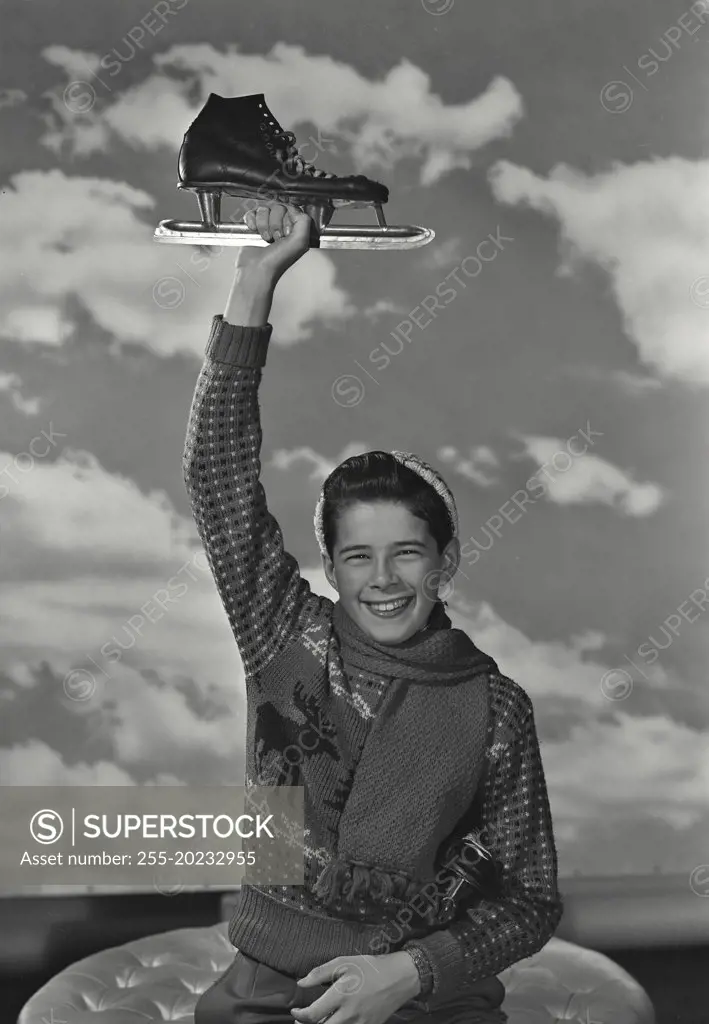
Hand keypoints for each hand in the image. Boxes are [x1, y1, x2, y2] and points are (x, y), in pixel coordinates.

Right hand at [241, 202, 312, 280]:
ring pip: (264, 209)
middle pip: (277, 207)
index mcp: (294, 229)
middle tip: (276, 238)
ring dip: (263, 224)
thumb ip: (304, 221)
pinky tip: (254, 231)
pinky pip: (251, 213)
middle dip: (275, 223)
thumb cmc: (277, 261)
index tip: (286, 233)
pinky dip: (252, 221)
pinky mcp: (252, 226)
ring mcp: (266, 226)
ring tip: (265, 238)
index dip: (287, 219)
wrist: (256, 269)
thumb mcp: (300, 242)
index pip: (291, 208)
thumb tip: (295, 209)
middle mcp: (281, 227)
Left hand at [291, 953, 419, 1023]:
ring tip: (317, 1022)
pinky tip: (335, 1022)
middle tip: (301, 1022)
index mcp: (341, 995)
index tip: (295, 1013)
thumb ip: (320, 973)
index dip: (300, 1016)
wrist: (398, 978)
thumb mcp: (344, 963)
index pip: (312, 1015)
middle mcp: (349, 1014)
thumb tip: (301, 982)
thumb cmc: (370, 968)